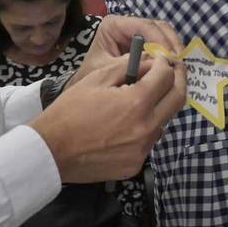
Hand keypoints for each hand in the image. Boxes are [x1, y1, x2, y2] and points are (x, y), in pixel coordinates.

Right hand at [29, 54, 186, 182]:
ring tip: (141, 101)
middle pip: (177, 98)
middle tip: (169, 73)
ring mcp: (143, 149)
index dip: (164, 64)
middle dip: (176, 81)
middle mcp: (147, 127)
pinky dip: (143, 129)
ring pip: (164, 122)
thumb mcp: (95, 80)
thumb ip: (127, 67)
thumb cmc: (69, 112)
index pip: (167, 77)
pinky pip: (148, 142)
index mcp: (137, 103)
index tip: (159, 61)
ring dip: (159, 107)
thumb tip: (150, 61)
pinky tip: (125, 126)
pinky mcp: (135, 165)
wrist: (49, 151)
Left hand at [79, 15, 183, 78]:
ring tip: (178, 66)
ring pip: (164, 34)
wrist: (86, 88)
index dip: (160, 40)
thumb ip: (126, 64)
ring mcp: (138, 33)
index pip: (144, 26)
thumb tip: (153, 61)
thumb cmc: (89, 76)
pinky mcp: (145, 43)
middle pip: (158, 27)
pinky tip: (174, 67)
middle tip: (178, 63)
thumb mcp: (105, 70)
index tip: (170, 58)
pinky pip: (162, 44)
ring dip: (173, 49)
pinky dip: (170, 55)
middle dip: (170, 43)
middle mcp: (128, 24)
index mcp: (114, 25)